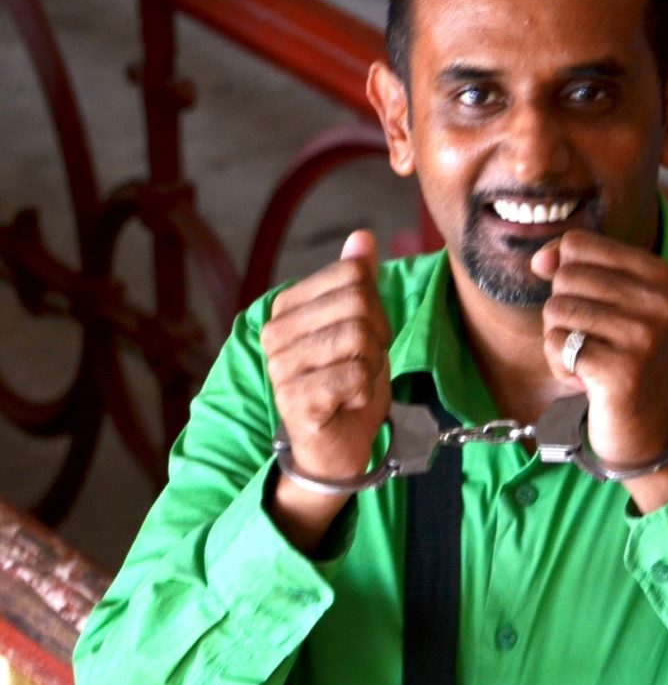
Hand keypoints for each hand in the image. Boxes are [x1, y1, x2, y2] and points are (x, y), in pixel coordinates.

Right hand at [259, 231, 391, 545]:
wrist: (337, 447)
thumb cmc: (347, 383)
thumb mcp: (359, 326)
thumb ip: (357, 281)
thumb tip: (362, 237)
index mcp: (285, 307)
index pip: (353, 276)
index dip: (376, 307)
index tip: (365, 338)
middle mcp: (274, 334)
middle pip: (359, 304)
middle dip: (378, 338)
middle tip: (363, 364)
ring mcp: (281, 368)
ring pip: (359, 338)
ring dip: (372, 365)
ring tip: (355, 383)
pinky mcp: (296, 401)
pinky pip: (355, 375)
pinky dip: (366, 391)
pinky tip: (349, 403)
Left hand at [531, 231, 667, 510]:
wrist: (648, 425)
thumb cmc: (621, 355)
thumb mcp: (609, 301)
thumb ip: (573, 267)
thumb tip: (541, 260)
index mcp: (658, 274)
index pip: (578, 243)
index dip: (562, 272)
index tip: (586, 302)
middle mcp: (658, 302)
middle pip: (564, 277)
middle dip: (562, 311)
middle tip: (591, 339)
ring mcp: (643, 337)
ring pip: (556, 310)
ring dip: (559, 340)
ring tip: (589, 359)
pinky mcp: (621, 371)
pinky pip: (556, 346)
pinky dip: (558, 365)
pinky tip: (585, 380)